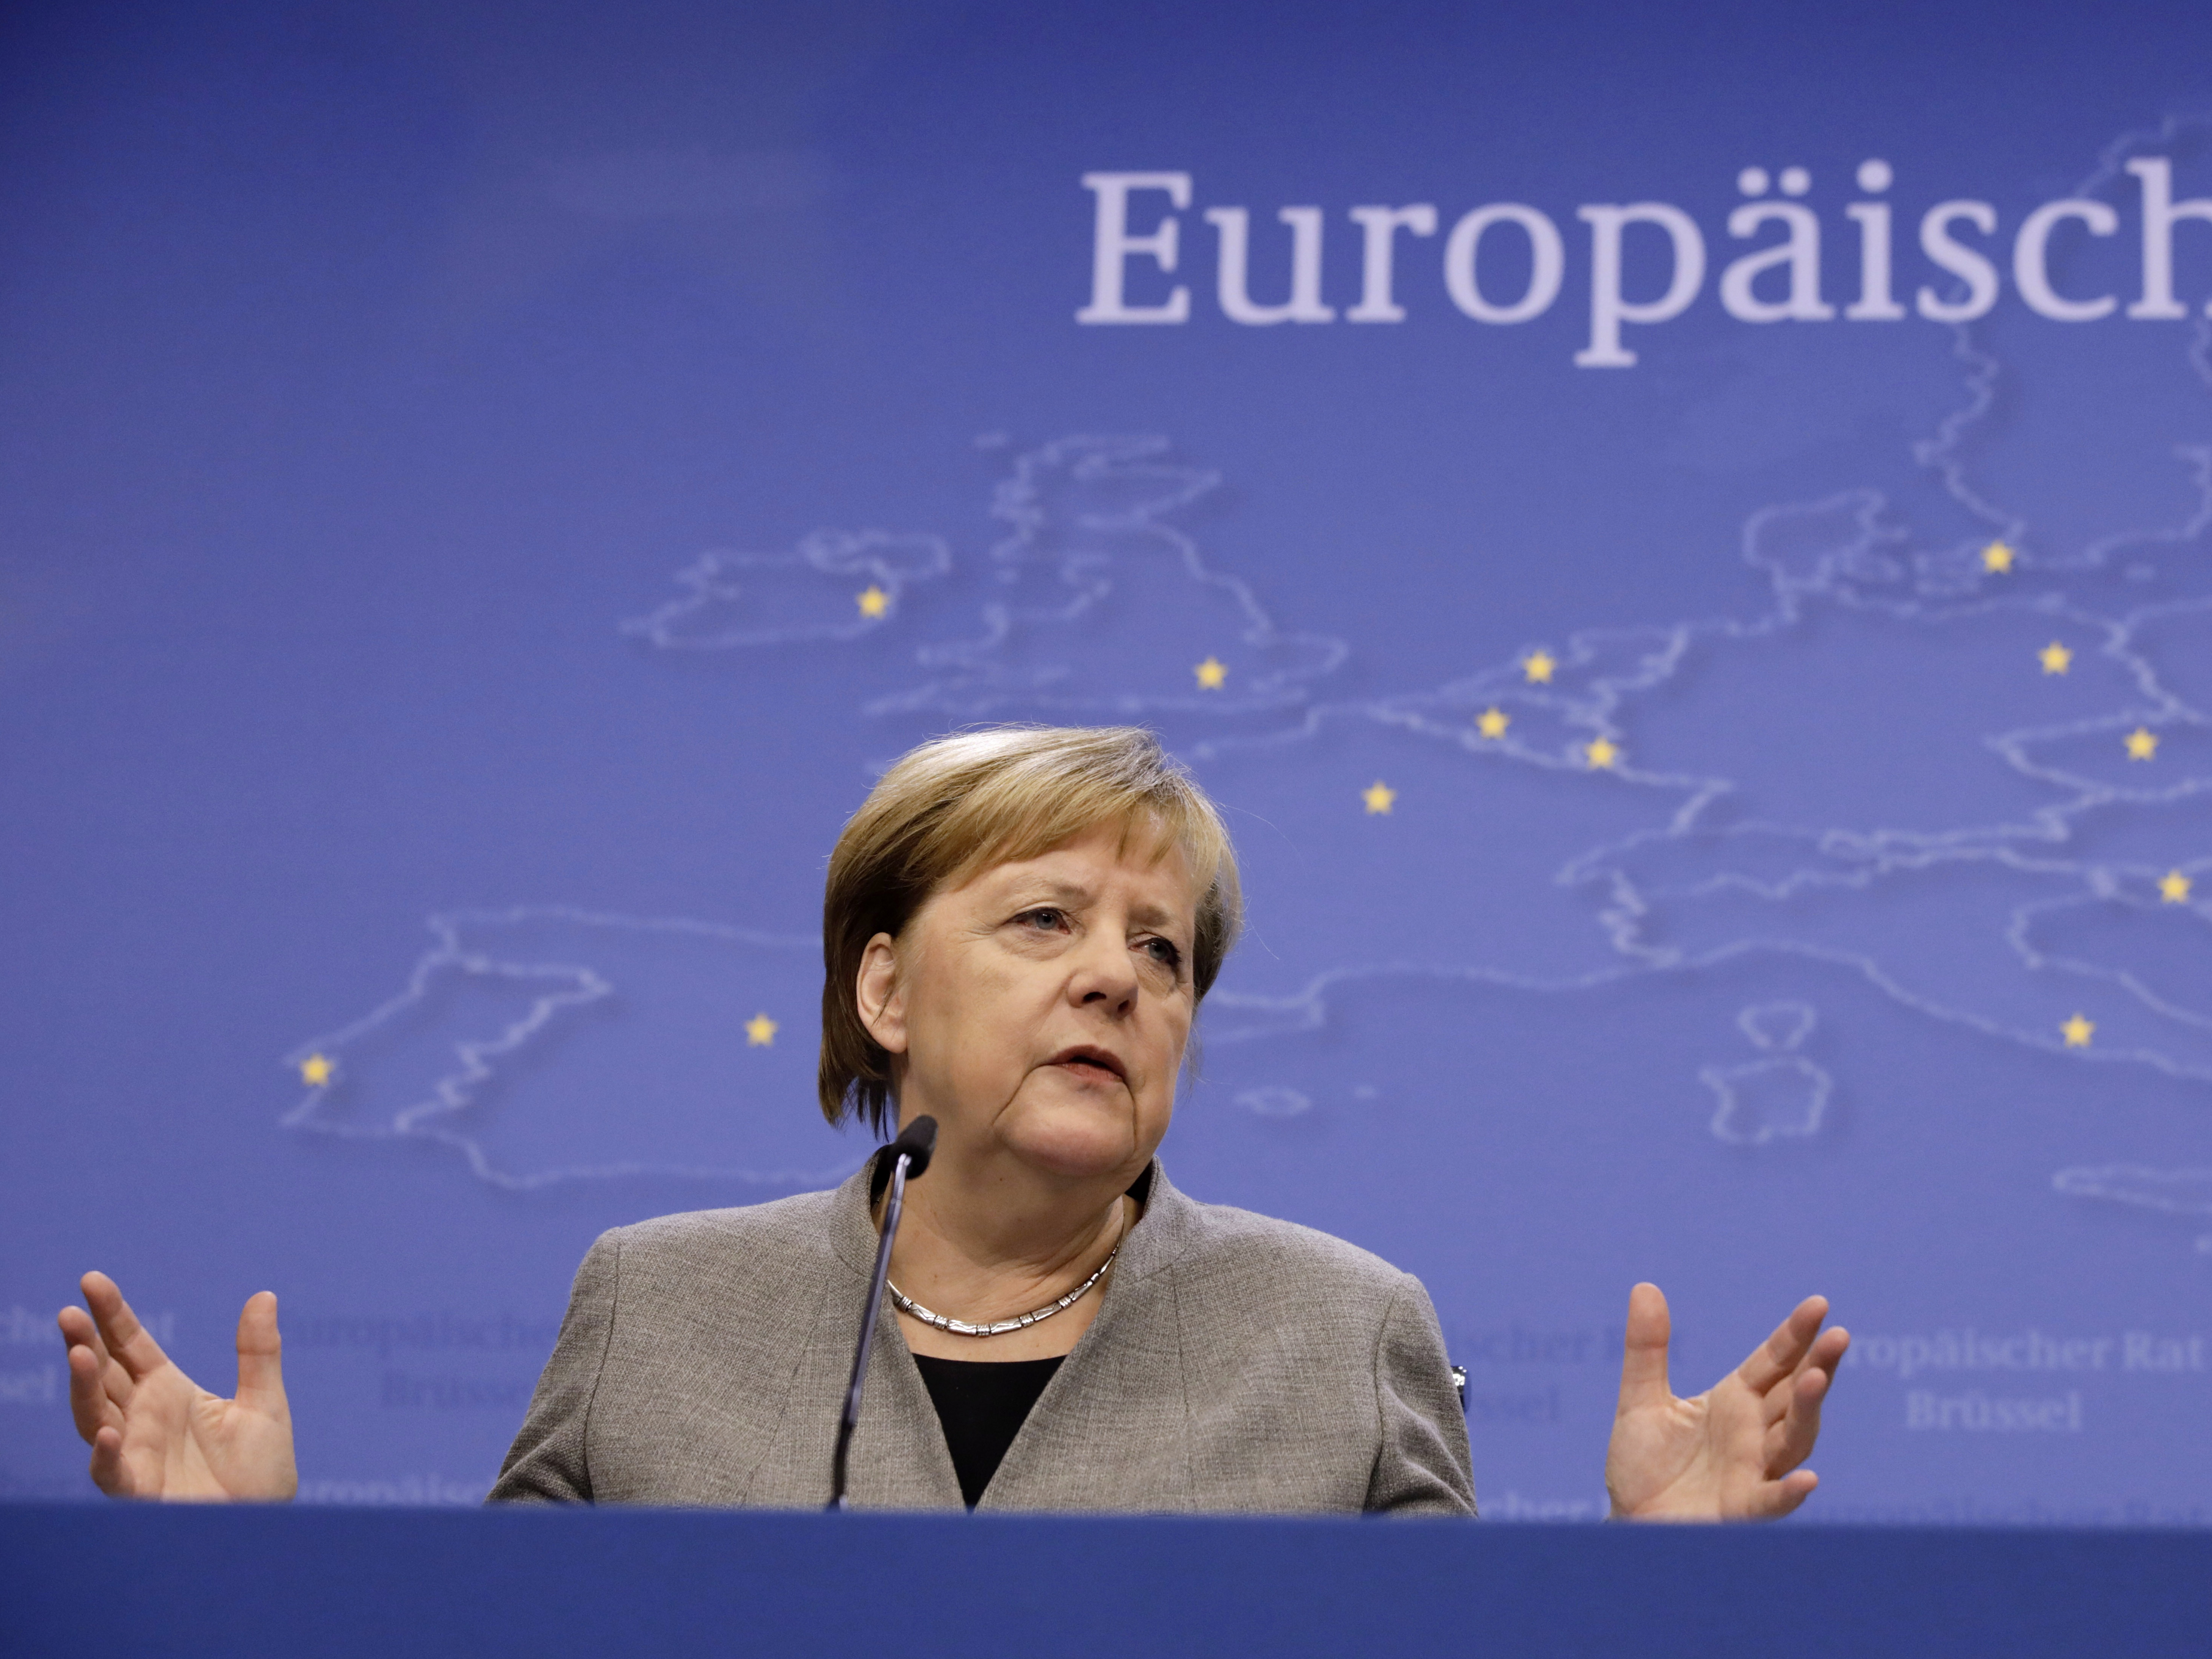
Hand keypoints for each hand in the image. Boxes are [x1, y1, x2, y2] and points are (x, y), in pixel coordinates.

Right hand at [57, 1271, 297, 1501]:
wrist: (263, 1526)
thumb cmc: (260, 1471)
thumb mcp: (265, 1404)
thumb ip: (258, 1353)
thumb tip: (264, 1295)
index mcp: (169, 1392)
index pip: (131, 1346)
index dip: (112, 1315)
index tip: (93, 1280)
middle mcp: (144, 1418)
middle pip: (104, 1375)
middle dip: (85, 1343)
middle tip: (70, 1312)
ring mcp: (136, 1453)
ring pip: (95, 1415)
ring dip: (84, 1388)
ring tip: (80, 1355)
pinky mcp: (140, 1490)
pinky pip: (112, 1472)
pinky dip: (105, 1453)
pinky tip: (106, 1431)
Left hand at [1604, 1282, 1845, 1520]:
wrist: (1630, 1520)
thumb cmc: (1644, 1463)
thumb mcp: (1641, 1399)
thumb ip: (1646, 1348)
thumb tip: (1644, 1286)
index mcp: (1734, 1401)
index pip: (1773, 1362)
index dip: (1795, 1335)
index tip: (1819, 1305)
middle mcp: (1752, 1433)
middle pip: (1793, 1396)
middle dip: (1817, 1367)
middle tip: (1838, 1336)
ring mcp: (1752, 1471)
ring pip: (1791, 1440)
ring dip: (1806, 1412)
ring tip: (1816, 1379)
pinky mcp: (1741, 1508)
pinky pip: (1771, 1499)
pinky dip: (1789, 1490)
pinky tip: (1807, 1479)